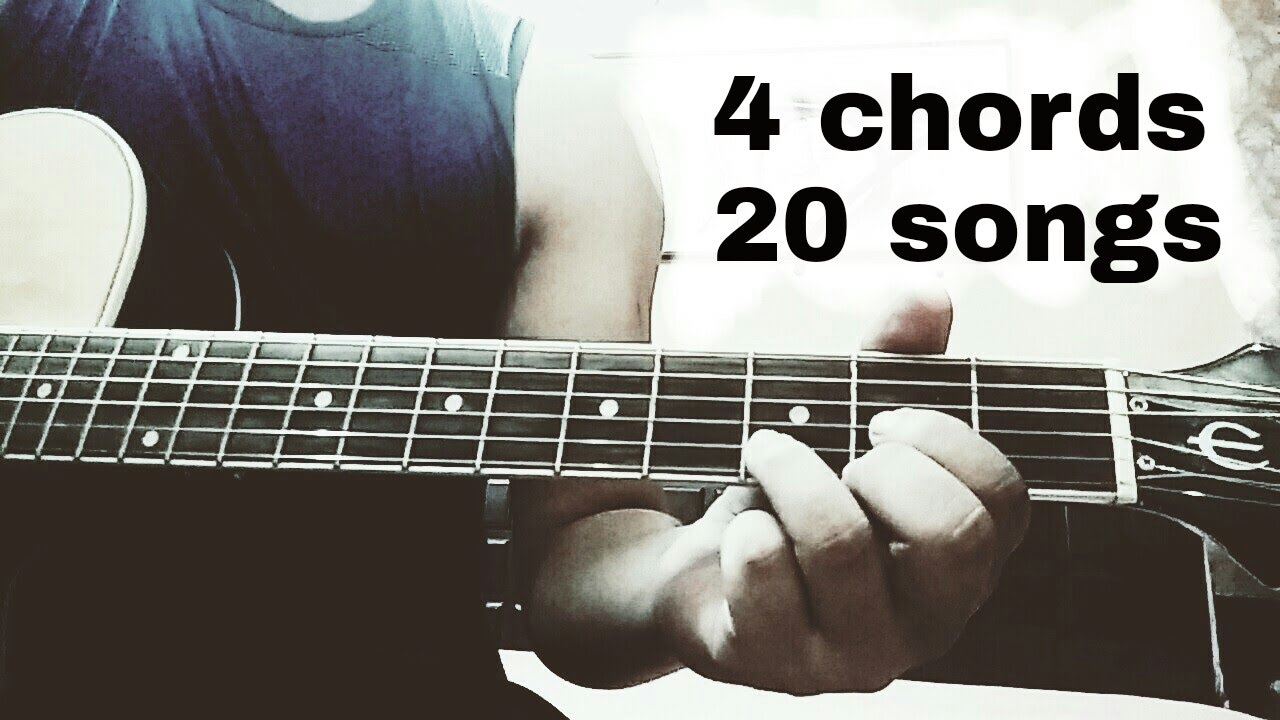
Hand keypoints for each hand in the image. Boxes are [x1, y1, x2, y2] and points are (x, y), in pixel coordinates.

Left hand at [651, 287, 1029, 694]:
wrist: (696, 571)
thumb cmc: (792, 501)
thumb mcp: (843, 426)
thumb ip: (892, 364)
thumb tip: (928, 298)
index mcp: (959, 564)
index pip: (1005, 503)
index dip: (947, 441)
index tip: (884, 419)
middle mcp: (924, 622)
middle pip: (951, 537)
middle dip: (885, 469)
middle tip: (841, 456)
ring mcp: (852, 656)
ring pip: (844, 546)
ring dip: (792, 471)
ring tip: (765, 454)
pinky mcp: (775, 663)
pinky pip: (765, 581)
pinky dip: (745, 530)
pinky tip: (741, 528)